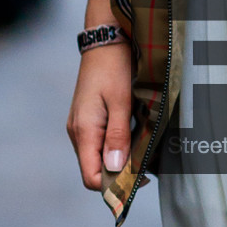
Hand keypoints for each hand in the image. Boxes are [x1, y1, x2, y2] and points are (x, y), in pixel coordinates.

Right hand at [68, 0, 131, 191]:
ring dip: (120, 162)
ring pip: (98, 158)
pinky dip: (117, 148)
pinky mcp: (89, 119)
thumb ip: (117, 136)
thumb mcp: (121, 101)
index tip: (140, 183)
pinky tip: (136, 140)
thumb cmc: (115, 68)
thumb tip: (114, 169)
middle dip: (119, 176)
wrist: (106, 39)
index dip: (113, 187)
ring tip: (145, 155)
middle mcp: (78, 132)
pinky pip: (100, 144)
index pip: (91, 178)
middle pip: (94, 171)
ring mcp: (82, 126)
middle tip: (148, 170)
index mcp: (83, 131)